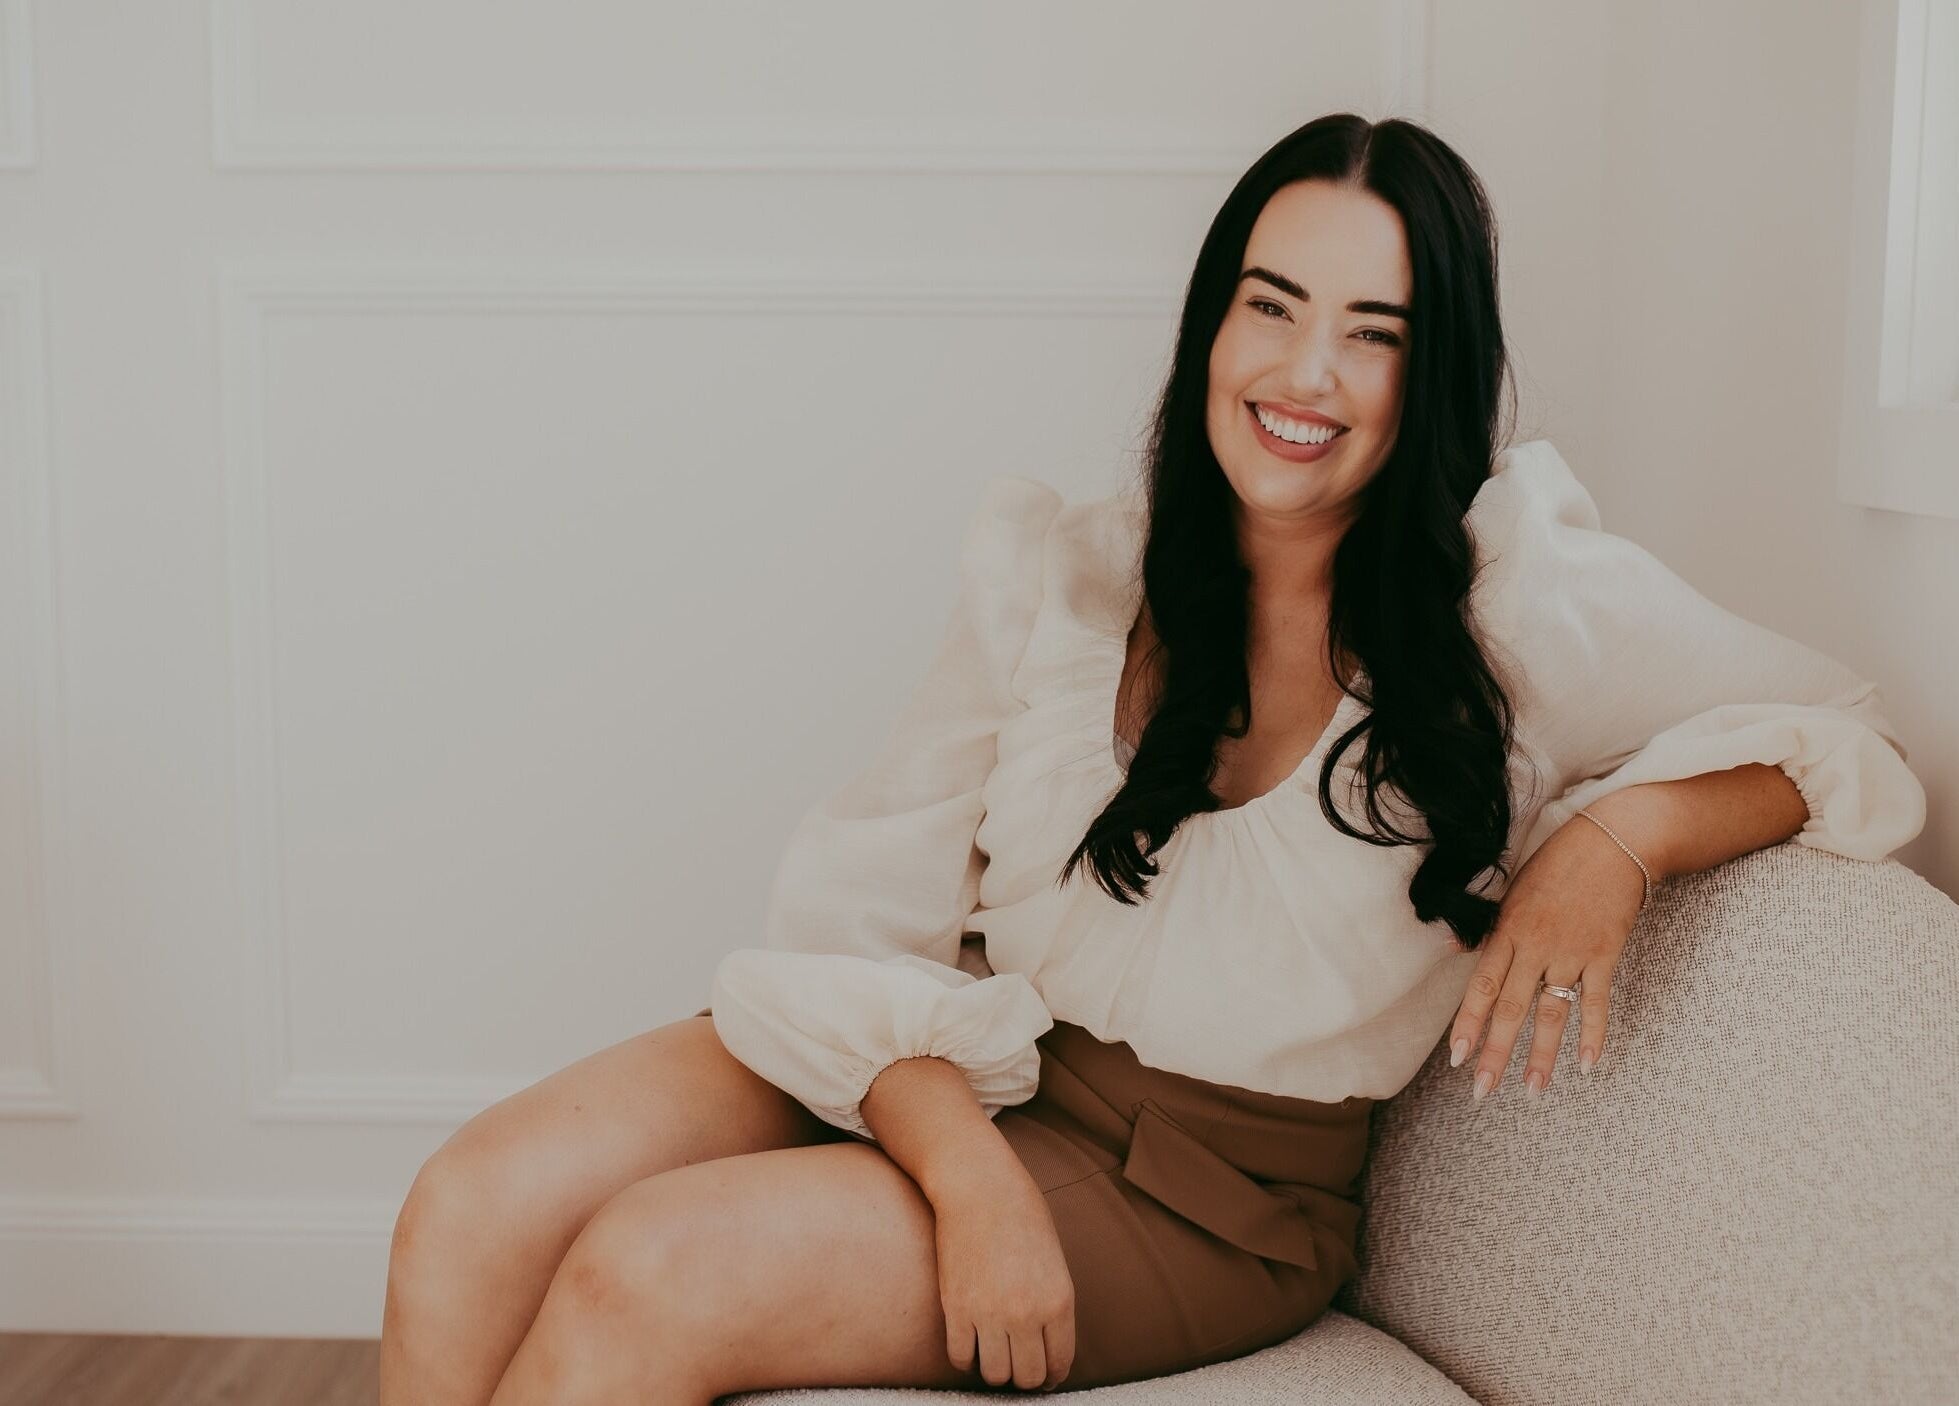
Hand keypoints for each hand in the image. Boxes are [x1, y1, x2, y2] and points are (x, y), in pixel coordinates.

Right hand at [929, 1156, 1075, 1391]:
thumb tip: (1046, 1343)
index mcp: (1059, 1301)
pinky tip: (970, 1344)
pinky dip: (966, 1358)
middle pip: (1028, 1377)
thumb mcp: (1054, 1261)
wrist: (980, 1188)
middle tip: (1017, 1365)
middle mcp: (1027, 1314)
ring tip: (993, 1355)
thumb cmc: (1021, 1215)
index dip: (1051, 1375)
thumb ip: (1053, 1304)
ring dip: (995, 1370)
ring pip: (995, 1375)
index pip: (1059, 1363)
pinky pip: (961, 1357)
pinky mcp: (956, 1309)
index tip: (1044, 1373)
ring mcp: (989, 1313)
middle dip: (1024, 1377)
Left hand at [1448, 804, 1651, 1099]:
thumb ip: (1483, 926)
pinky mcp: (1605, 955)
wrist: (1613, 841)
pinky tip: (1588, 1065)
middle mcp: (1536, 946)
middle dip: (1495, 1052)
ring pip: (1552, 1013)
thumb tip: (1448, 948)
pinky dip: (1594, 1034)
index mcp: (1508, 930)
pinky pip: (1597, 1001)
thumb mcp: (1511, 890)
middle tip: (1481, 1091)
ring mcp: (1572, 952)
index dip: (1468, 1022)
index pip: (1482, 984)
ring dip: (1542, 1055)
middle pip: (1511, 1007)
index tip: (1456, 1057)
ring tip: (1532, 1090)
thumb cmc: (1557, 863)